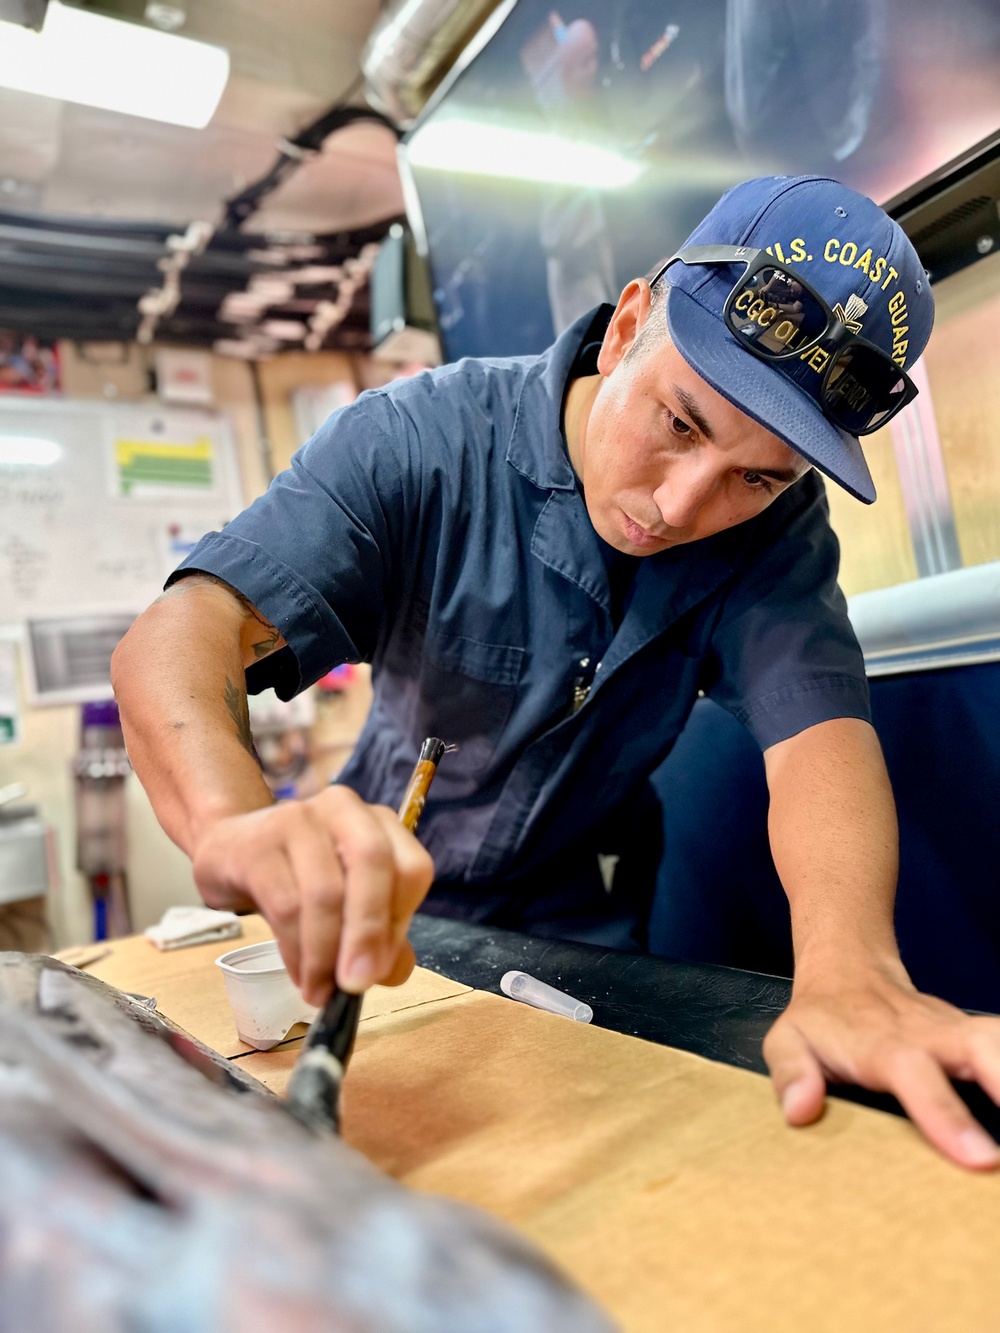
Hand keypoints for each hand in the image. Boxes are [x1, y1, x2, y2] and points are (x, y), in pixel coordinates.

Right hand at [191, 786, 434, 1005]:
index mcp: (380, 823)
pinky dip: (296, 951)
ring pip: (324, 892)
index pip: (412, 868)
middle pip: (372, 863)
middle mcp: (344, 809)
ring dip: (325, 955)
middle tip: (357, 985)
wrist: (229, 850)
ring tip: (320, 992)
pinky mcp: (258, 845)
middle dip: (368, 931)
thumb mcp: (348, 901)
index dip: (401, 922)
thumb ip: (382, 935)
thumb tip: (394, 973)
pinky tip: (300, 976)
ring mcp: (298, 819)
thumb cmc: (300, 877)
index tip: (382, 966)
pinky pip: (285, 905)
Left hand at [764, 960, 999, 1169]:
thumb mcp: (786, 1040)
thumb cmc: (820, 1018)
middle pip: (982, 1046)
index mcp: (882, 1044)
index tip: (980, 1158)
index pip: (916, 1075)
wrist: (848, 971)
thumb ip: (791, 1073)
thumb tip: (801, 1110)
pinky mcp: (975, 1035)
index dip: (947, 1115)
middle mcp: (929, 1034)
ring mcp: (958, 1031)